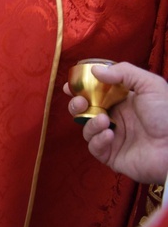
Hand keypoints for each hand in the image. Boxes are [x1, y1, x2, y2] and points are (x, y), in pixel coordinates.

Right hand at [65, 62, 167, 183]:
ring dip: (90, 123)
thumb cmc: (167, 114)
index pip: (95, 93)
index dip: (80, 89)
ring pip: (86, 128)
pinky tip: (110, 135)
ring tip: (104, 120)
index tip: (69, 85)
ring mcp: (112, 137)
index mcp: (122, 101)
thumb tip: (95, 70)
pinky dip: (97, 140)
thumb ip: (124, 73)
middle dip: (76, 105)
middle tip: (80, 102)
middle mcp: (115, 118)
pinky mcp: (111, 156)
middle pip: (84, 110)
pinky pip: (94, 147)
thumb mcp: (150, 85)